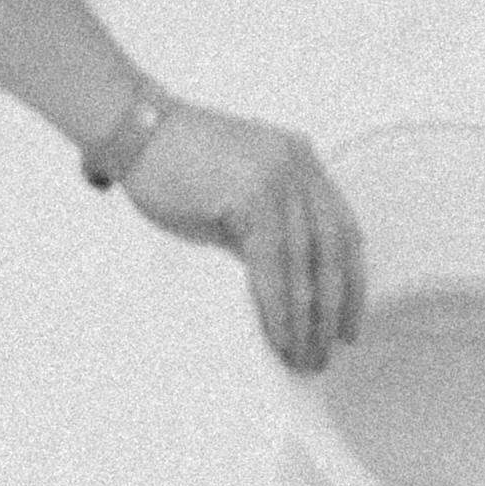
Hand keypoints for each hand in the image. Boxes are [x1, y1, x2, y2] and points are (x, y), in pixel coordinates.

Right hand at [117, 107, 367, 372]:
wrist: (133, 130)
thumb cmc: (174, 163)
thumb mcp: (238, 191)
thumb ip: (268, 226)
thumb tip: (287, 290)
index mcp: (302, 161)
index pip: (343, 229)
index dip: (351, 282)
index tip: (347, 324)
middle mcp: (300, 165)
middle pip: (333, 249)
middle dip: (333, 308)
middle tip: (326, 351)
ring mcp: (279, 176)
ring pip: (306, 262)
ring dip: (307, 317)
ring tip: (303, 354)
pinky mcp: (253, 193)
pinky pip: (274, 264)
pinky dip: (278, 306)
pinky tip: (279, 335)